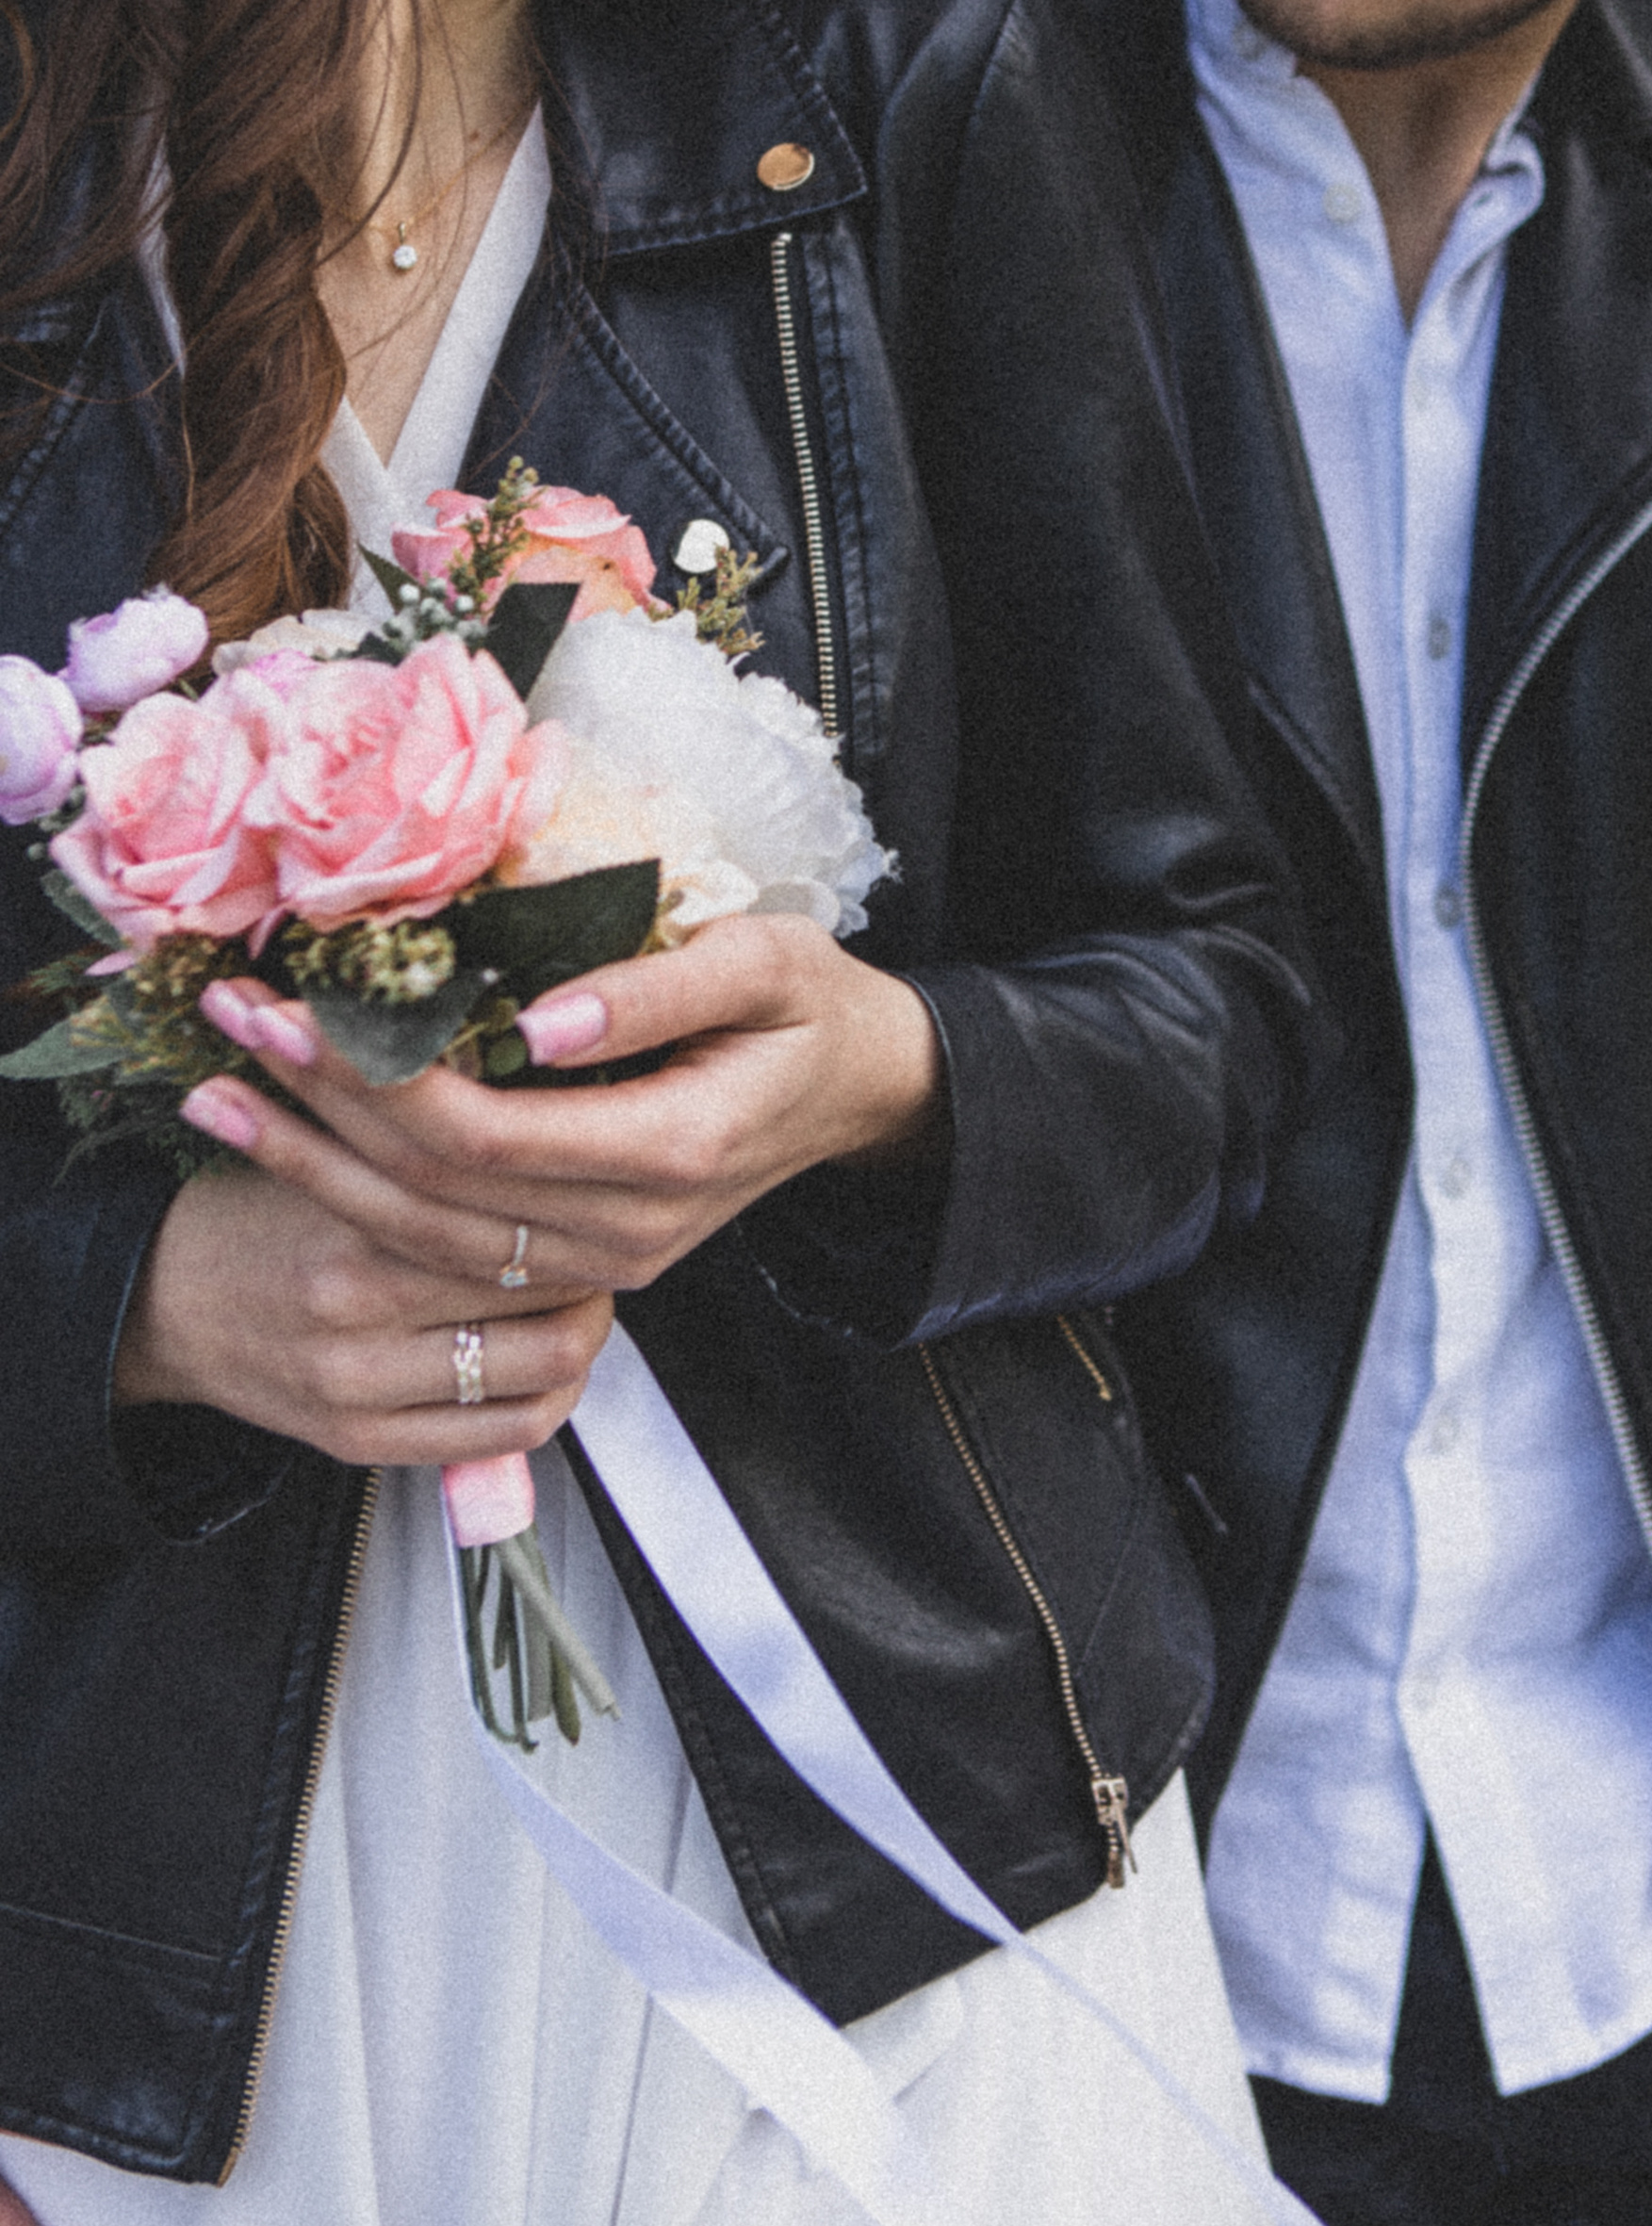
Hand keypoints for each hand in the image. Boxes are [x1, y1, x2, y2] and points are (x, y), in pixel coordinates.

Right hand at [113, 1159, 613, 1466]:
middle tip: (601, 1244)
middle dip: (594, 1270)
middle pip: (544, 1299)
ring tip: (579, 1301)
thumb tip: (550, 1144)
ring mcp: (362, 1389)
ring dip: (581, 1338)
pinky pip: (501, 1438)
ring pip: (541, 1375)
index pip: (521, 1224)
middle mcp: (361, 1311)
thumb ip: (436, 1161)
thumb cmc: (264, 1216)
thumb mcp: (340, 1157)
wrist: (164, 1298)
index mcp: (362, 1225)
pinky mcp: (361, 1444)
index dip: (578, 1206)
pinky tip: (547, 1365)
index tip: (590, 1189)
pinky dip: (547, 1402)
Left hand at [182, 918, 943, 1296]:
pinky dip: (361, 1195)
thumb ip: (655, 991)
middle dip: (315, 1113)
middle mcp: (628, 1231)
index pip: (484, 1136)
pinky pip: (449, 1249)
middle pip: (431, 1196)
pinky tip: (295, 1144)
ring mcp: (604, 1262)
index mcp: (670, 1153)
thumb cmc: (813, 1004)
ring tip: (214, 1094)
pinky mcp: (583, 1262)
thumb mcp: (763, 963)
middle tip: (226, 1028)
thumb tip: (538, 1019)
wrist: (862, 1090)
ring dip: (312, 1166)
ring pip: (424, 1239)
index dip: (376, 1079)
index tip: (296, 1005)